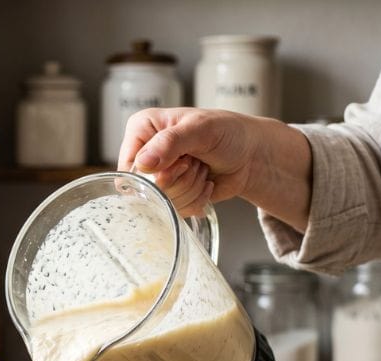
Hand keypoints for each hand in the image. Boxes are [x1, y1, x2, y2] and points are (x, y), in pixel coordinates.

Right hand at [118, 108, 257, 214]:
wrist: (250, 155)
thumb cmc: (228, 132)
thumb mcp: (200, 129)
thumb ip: (170, 142)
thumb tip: (142, 163)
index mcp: (142, 130)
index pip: (130, 168)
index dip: (157, 173)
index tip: (183, 159)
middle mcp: (144, 154)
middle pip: (146, 189)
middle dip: (180, 180)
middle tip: (195, 162)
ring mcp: (156, 178)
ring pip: (162, 203)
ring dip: (191, 189)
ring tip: (202, 169)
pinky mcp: (169, 196)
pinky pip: (174, 211)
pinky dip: (196, 200)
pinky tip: (204, 183)